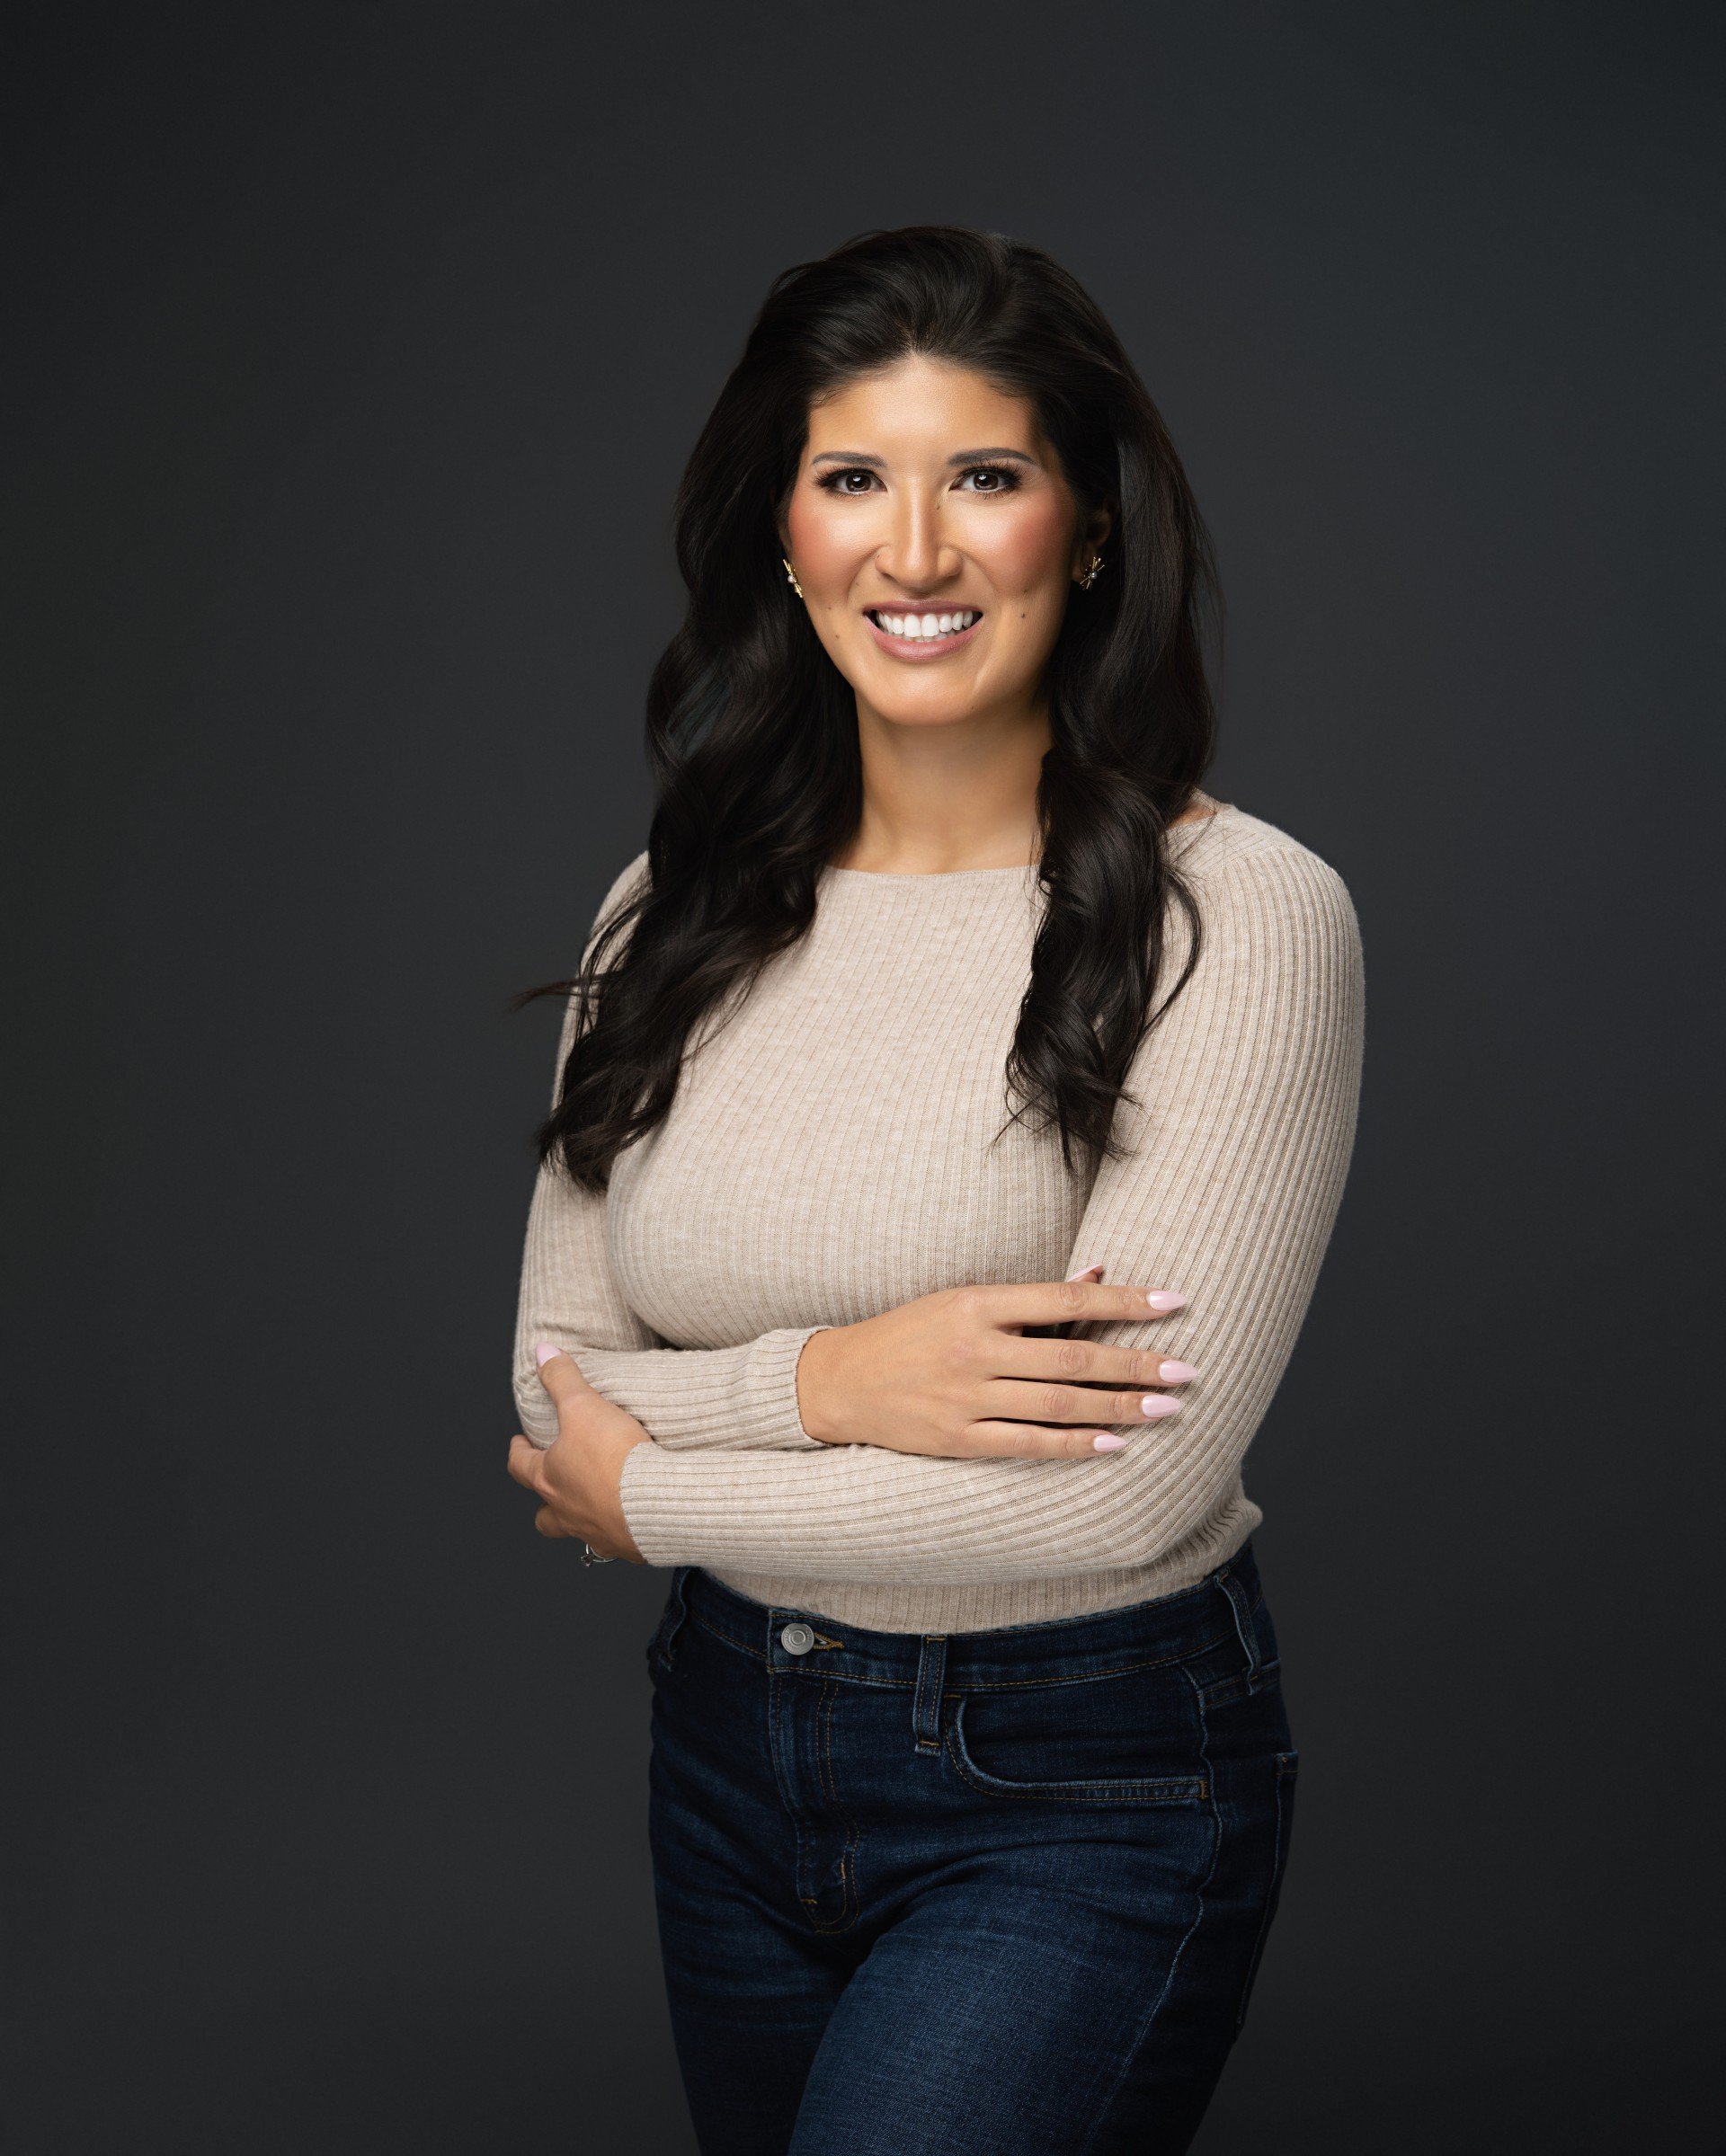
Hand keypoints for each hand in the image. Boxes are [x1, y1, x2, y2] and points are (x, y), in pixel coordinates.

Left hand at [506, 1345, 650, 1560]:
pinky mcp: (627, 1546)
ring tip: (594, 1505)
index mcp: (549, 1479)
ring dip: (579, 1520)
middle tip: (554, 1483)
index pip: (519, 1465)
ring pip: (576, 1532)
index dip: (517, 1452)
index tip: (520, 1443)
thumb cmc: (614, 1459)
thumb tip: (541, 1351)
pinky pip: (616, 1542)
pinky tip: (634, 1517)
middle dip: (545, 1501)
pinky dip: (619, 1530)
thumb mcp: (584, 1407)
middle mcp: (566, 1512)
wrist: (656, 1504)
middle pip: (543, 1515)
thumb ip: (562, 1379)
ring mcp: (595, 1533)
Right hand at [794, 1264, 1198, 1459]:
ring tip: (1166, 1407)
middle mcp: (974, 1349)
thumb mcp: (963, 1299)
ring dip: (1118, 1407)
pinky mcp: (957, 1439)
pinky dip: (1074, 1445)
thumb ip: (1031, 1297)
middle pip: (1072, 1357)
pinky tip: (1114, 1443)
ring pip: (1058, 1405)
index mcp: (976, 1304)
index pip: (1065, 1298)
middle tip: (1186, 1370)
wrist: (841, 1381)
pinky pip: (1028, 1444)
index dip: (1124, 1301)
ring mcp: (966, 1397)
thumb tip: (1099, 1275)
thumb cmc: (910, 1333)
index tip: (1175, 1301)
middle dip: (1135, 1364)